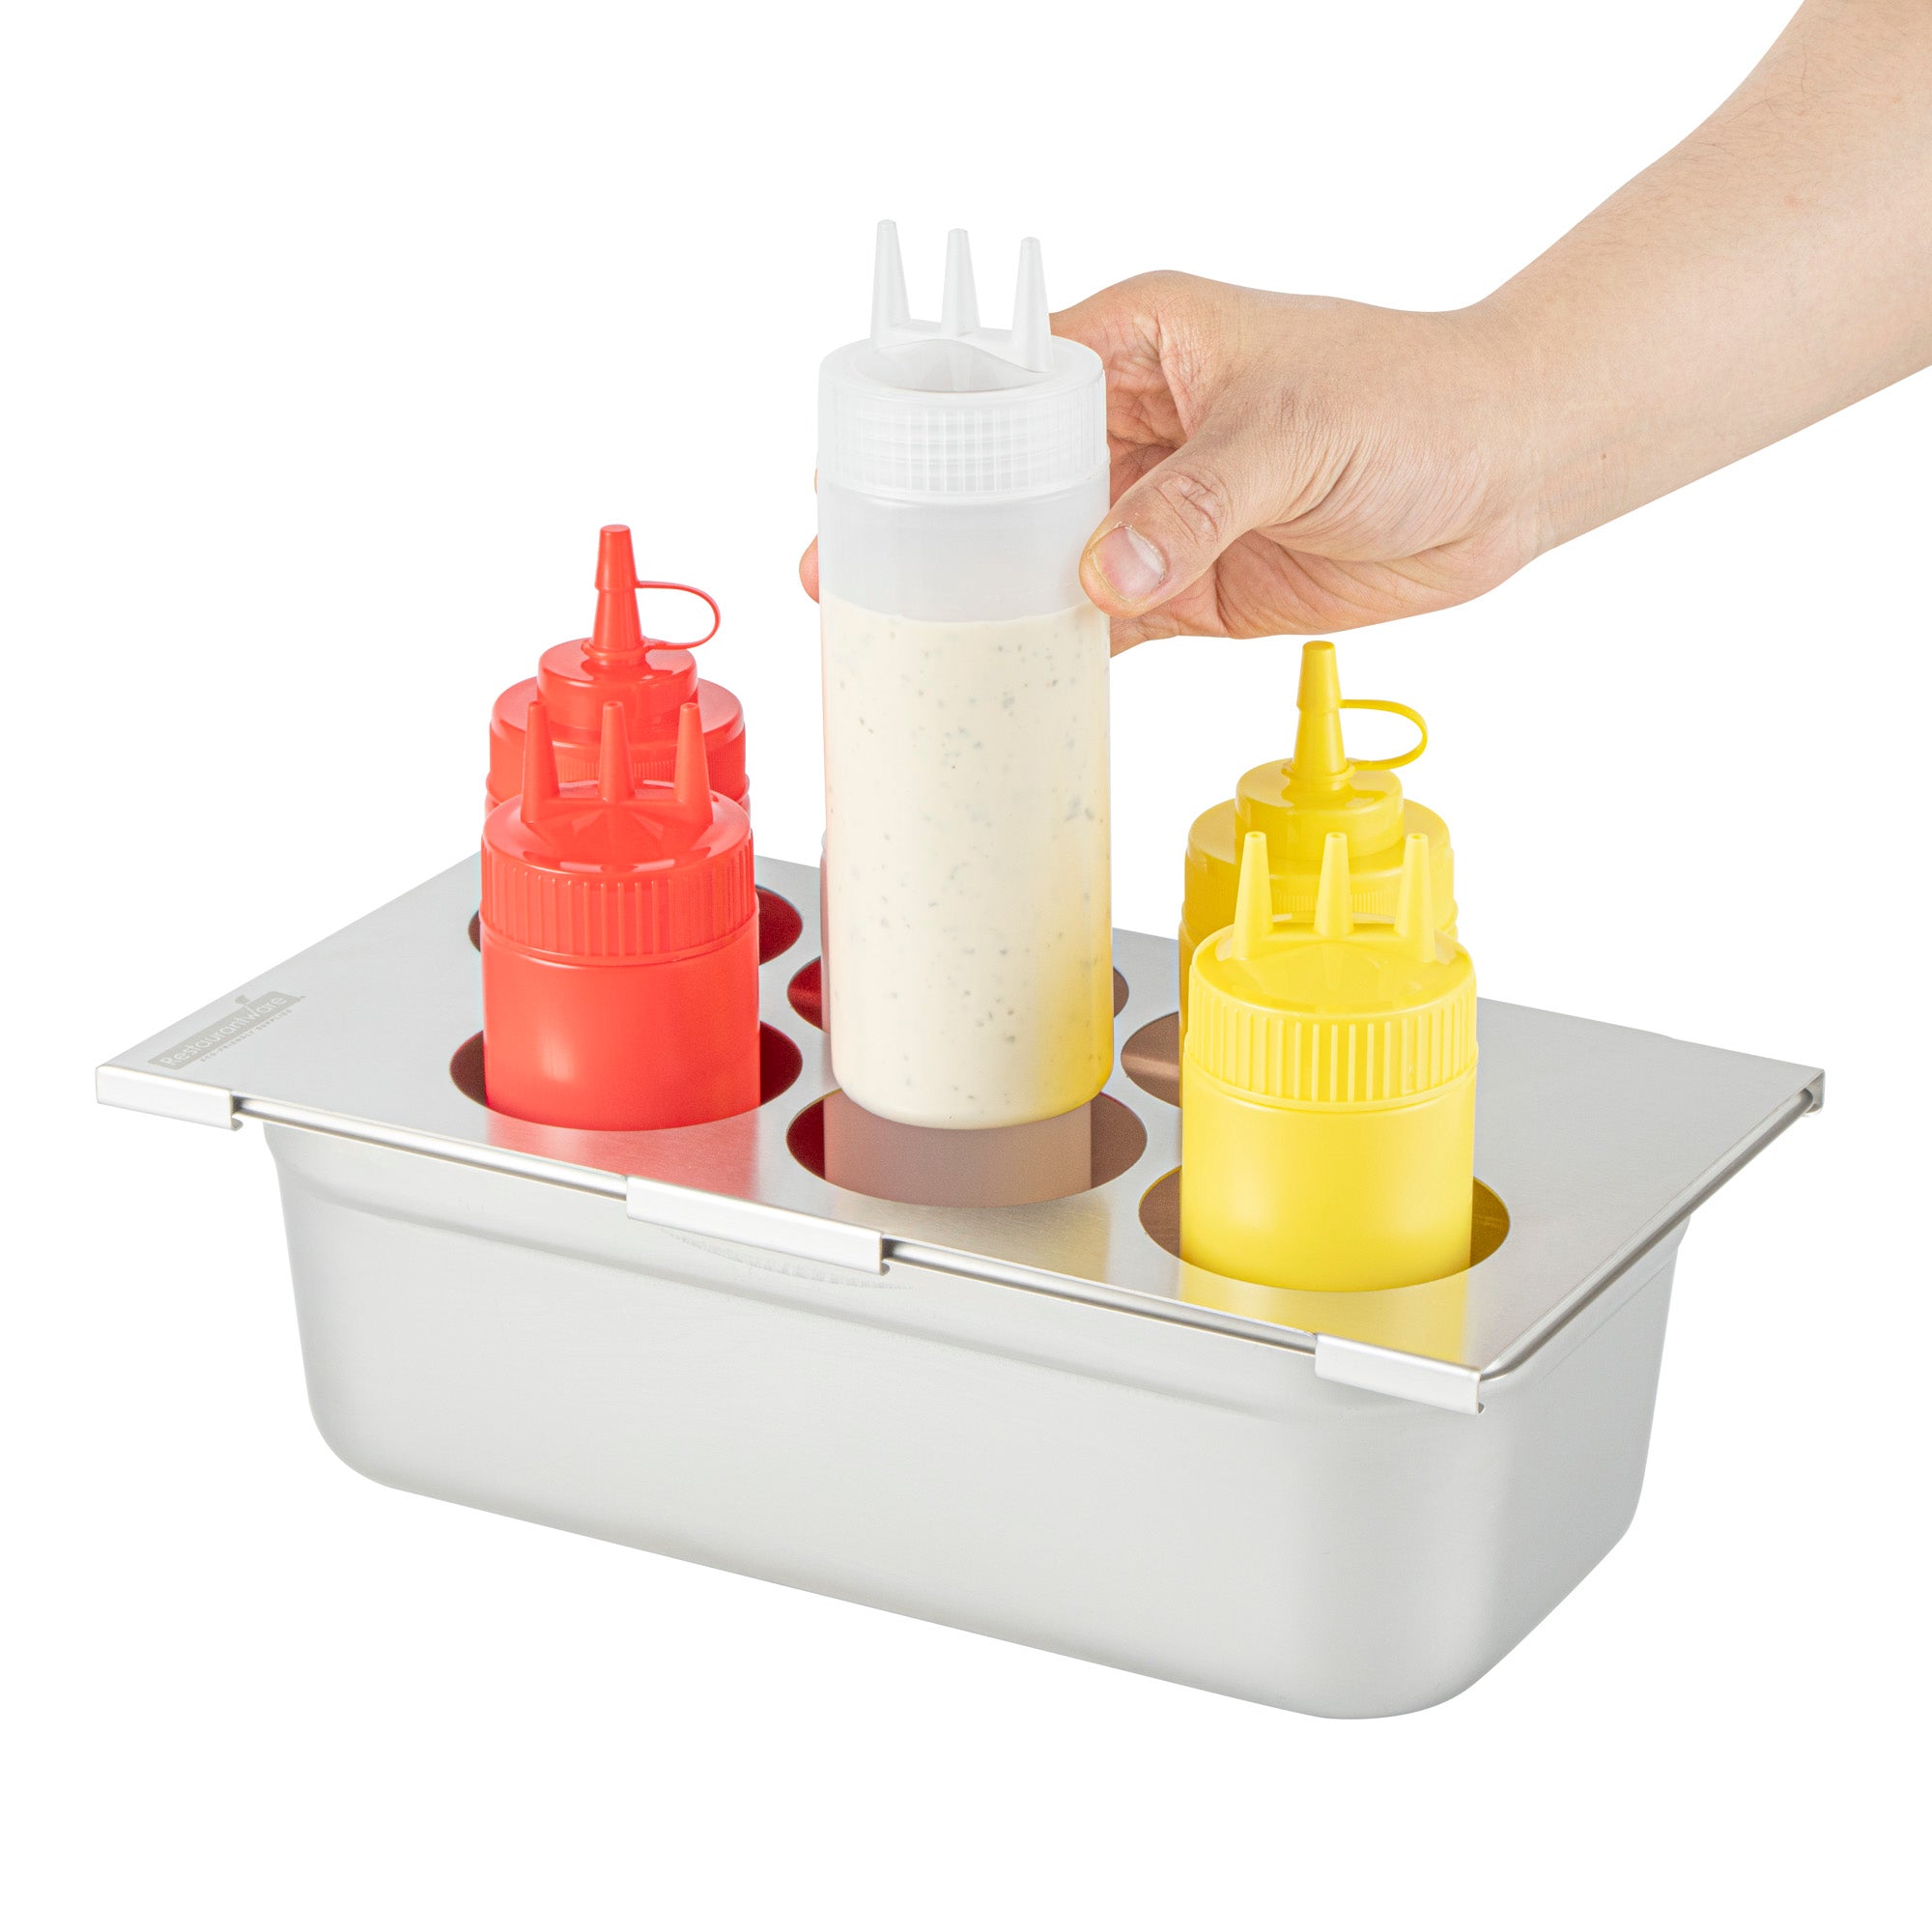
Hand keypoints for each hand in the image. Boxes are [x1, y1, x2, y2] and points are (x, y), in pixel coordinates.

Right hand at [795, 278, 1539, 649]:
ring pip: (1049, 559)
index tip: (862, 479)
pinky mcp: (1192, 586)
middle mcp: (1137, 428)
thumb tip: (1106, 575)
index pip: (1009, 382)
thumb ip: (1198, 503)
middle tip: (854, 577)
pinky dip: (1065, 652)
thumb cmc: (1412, 402)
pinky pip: (1108, 623)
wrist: (1503, 473)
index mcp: (1142, 346)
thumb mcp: (1295, 434)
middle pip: (1008, 482)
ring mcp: (1161, 513)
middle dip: (939, 529)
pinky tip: (1006, 678)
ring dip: (989, 600)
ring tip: (907, 638)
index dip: (933, 430)